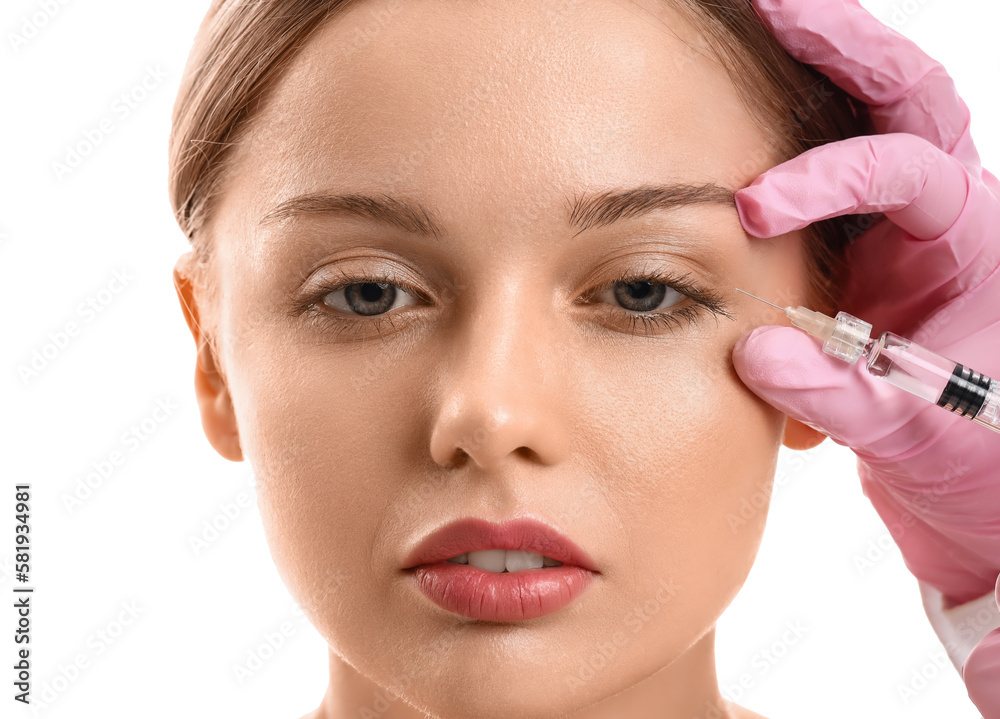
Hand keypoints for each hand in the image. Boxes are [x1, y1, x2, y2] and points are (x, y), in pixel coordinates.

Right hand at [730, 0, 999, 712]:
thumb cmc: (983, 469)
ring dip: (808, 65)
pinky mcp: (859, 255)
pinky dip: (779, 137)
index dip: (828, 176)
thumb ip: (844, 398)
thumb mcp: (926, 439)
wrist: (985, 498)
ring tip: (747, 19)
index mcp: (982, 245)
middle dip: (839, 41)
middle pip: (904, 96)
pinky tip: (730, 116)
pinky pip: (821, 174)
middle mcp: (946, 217)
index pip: (909, 171)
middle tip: (768, 2)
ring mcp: (900, 231)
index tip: (755, 212)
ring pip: (863, 116)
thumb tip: (754, 348)